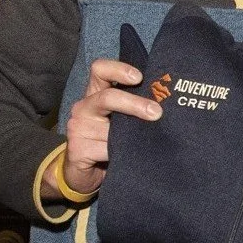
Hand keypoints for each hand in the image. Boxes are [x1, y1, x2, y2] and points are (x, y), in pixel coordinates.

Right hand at [43, 58, 160, 199]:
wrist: (87, 172)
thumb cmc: (109, 139)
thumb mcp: (122, 119)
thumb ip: (135, 107)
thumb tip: (166, 103)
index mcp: (95, 93)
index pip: (100, 69)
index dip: (119, 69)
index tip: (140, 77)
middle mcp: (83, 107)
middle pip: (107, 97)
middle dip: (135, 104)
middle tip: (157, 113)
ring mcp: (77, 128)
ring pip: (110, 130)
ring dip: (130, 137)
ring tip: (141, 143)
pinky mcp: (77, 150)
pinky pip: (106, 150)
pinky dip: (120, 154)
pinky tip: (125, 157)